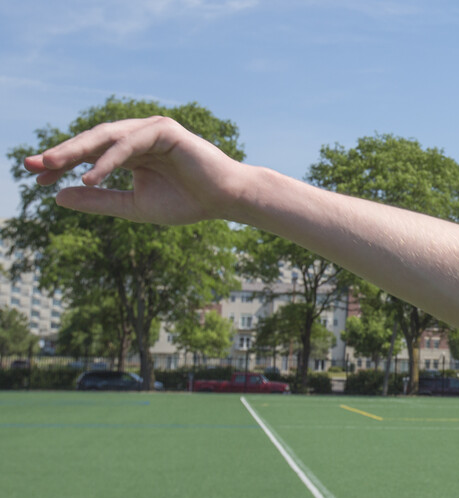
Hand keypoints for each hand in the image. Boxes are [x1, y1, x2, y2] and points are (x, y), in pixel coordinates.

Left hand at [23, 116, 244, 225]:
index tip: (36, 181)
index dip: (62, 166)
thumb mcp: (134, 206)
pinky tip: (91, 173)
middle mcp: (138, 137)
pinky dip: (109, 158)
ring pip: (106, 137)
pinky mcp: (165, 130)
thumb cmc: (188, 203)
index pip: (88, 154)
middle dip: (61, 153)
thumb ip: (99, 200)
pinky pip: (130, 143)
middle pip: (91, 141)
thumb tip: (57, 197)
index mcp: (130, 153)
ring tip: (52, 165)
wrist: (226, 200)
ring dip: (78, 150)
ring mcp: (151, 130)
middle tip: (32, 166)